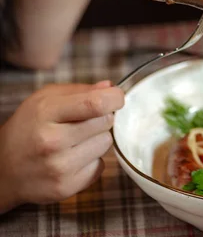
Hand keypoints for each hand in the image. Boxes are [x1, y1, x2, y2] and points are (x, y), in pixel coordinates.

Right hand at [0, 81, 123, 211]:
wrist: (3, 168)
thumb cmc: (29, 126)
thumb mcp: (46, 98)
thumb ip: (80, 90)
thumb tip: (110, 88)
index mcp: (47, 113)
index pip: (95, 103)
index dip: (114, 98)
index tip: (117, 97)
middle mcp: (52, 141)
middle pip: (105, 122)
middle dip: (102, 117)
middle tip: (84, 120)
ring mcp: (59, 168)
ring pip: (105, 144)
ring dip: (97, 139)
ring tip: (76, 139)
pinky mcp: (65, 188)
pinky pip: (100, 167)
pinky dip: (92, 160)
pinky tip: (74, 157)